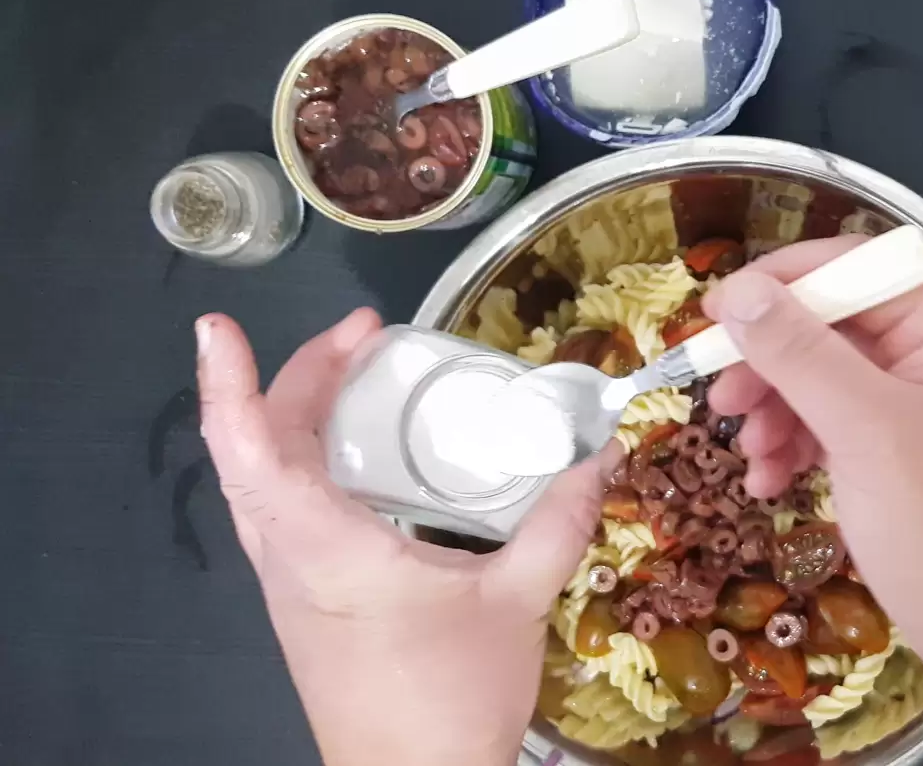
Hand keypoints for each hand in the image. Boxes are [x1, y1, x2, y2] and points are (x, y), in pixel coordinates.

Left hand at [195, 309, 615, 765]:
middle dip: (296, 376)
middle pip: (254, 450)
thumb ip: (559, 522)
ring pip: (263, 482)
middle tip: (365, 335)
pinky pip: (285, 512)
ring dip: (295, 417)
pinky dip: (307, 462)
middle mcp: (289, 558)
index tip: (221, 326)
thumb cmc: (451, 695)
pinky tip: (364, 458)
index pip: (249, 451)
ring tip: (358, 375)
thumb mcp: (518, 601)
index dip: (229, 383)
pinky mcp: (307, 603)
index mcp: (323, 548)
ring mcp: (290, 584)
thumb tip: (602, 455)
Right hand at [702, 238, 922, 765]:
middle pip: (842, 325)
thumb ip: (801, 353)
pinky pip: (847, 429)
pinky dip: (804, 446)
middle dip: (774, 359)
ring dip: (780, 409)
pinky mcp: (917, 460)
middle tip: (717, 396)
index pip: (862, 267)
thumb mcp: (866, 431)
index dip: (784, 281)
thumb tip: (740, 291)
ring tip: (747, 454)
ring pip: (836, 380)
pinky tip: (769, 482)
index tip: (715, 313)